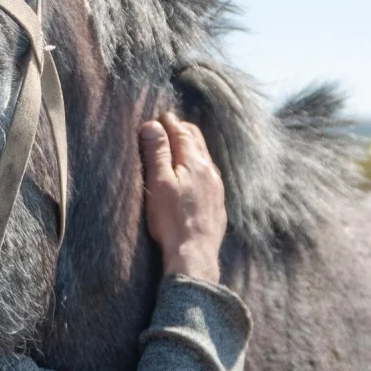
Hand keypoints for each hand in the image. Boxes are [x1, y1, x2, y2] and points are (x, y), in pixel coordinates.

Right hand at [139, 113, 226, 283]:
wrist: (195, 254)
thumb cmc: (172, 220)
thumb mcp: (159, 183)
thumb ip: (157, 152)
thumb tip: (153, 125)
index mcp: (194, 162)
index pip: (182, 133)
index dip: (170, 122)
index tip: (161, 115)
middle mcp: (210, 171)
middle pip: (197, 142)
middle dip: (183, 130)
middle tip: (171, 125)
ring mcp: (216, 188)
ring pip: (205, 159)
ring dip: (192, 148)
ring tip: (182, 146)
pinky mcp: (218, 204)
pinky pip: (209, 176)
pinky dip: (199, 167)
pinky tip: (195, 176)